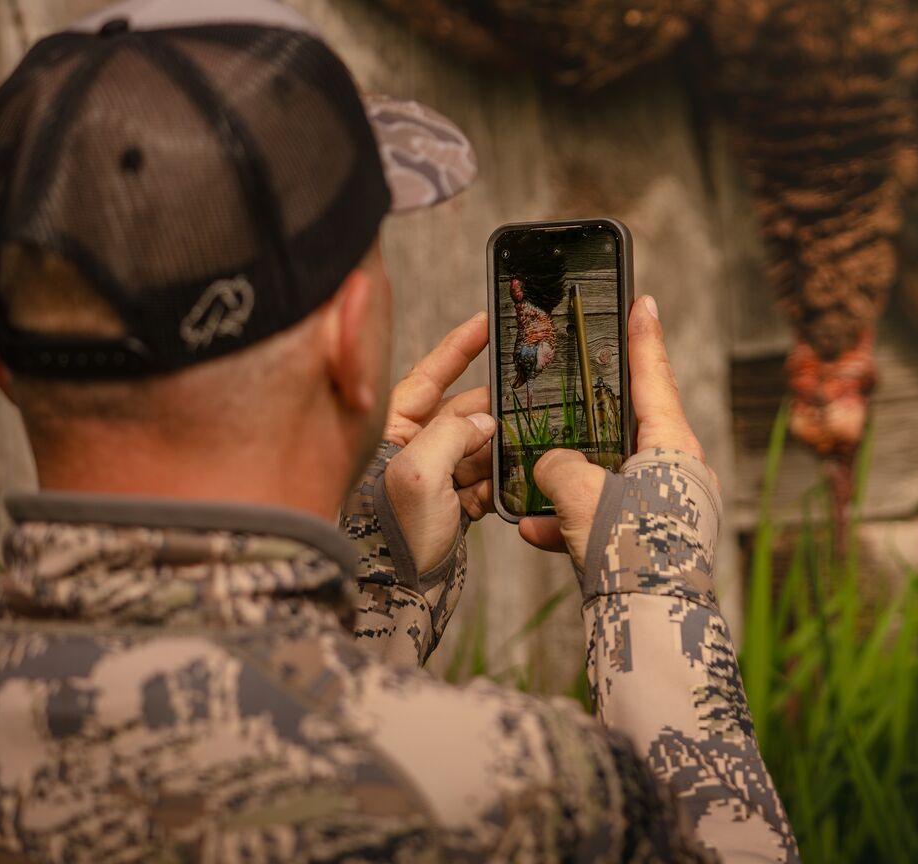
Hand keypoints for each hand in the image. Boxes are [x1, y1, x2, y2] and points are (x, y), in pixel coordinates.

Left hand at [381, 312, 497, 572]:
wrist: (395, 593)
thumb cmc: (392, 531)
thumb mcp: (418, 472)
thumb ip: (454, 434)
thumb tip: (486, 423)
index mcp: (390, 428)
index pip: (428, 375)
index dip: (459, 348)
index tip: (487, 323)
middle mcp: (409, 446)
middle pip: (462, 412)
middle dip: (492, 413)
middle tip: (527, 404)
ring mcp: (430, 474)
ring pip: (478, 447)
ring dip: (498, 453)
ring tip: (515, 458)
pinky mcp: (448, 503)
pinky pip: (482, 480)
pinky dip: (495, 485)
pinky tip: (500, 494)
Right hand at [521, 294, 714, 562]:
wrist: (648, 632)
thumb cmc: (628, 552)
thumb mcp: (581, 495)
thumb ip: (560, 467)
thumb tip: (553, 467)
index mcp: (675, 448)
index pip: (656, 378)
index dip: (644, 338)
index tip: (643, 301)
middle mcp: (680, 474)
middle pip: (630, 430)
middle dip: (591, 420)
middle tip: (574, 390)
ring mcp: (669, 512)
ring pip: (611, 480)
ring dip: (569, 484)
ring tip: (533, 485)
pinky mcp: (652, 546)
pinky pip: (606, 521)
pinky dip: (570, 524)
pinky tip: (534, 534)